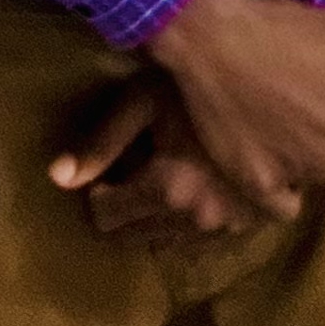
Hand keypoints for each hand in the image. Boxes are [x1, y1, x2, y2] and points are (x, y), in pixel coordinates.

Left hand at [53, 74, 255, 244]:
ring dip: (157, 218)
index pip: (107, 218)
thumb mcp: (140, 103)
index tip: (108, 171)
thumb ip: (99, 144)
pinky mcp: (252, 223)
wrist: (268, 82)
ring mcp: (228, 225)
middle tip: (133, 172)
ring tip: (164, 178)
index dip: (99, 194)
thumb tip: (57, 178)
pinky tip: (197, 187)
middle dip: (125, 209)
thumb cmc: (194, 83)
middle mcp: (197, 218)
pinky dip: (191, 222)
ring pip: (169, 242)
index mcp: (167, 189)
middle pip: (135, 236)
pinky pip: (205, 240)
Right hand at [141, 0, 324, 219]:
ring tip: (267, 123)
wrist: (212, 39)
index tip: (315, 83)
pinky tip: (267, 169)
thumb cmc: (279, 29)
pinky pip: (281, 205)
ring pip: (308, 173)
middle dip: (320, 129)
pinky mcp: (256, 184)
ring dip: (297, 156)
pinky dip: (279, 192)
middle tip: (288, 100)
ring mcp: (293, 173)